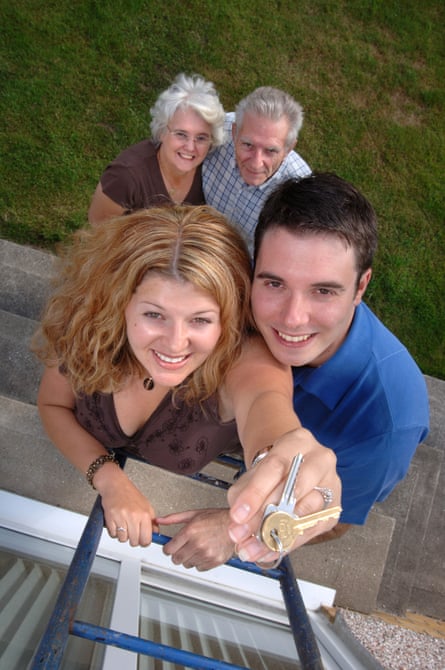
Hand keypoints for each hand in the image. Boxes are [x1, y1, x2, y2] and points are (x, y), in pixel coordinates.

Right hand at [96, 465, 158, 546]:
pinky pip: (113, 535)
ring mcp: (122, 517)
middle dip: (133, 539)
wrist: (115, 484)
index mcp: (145, 514)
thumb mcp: (146, 506)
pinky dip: (114, 531)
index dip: (144, 542)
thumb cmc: (130, 494)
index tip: (142, 540)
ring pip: (123, 539)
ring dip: (122, 535)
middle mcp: (134, 516)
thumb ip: (151, 522)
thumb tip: (155, 534)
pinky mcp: (110, 518)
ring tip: (124, 524)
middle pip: (134, 542)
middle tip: (132, 531)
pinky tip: (117, 522)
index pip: (146, 539)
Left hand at [156, 508, 234, 570]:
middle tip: (184, 547)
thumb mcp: (194, 514)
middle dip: (177, 554)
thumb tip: (160, 520)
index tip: (171, 547)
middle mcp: (197, 543)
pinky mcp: (213, 561)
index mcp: (190, 531)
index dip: (168, 548)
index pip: (169, 549)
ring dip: (189, 558)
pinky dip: (200, 562)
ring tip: (196, 548)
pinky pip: (199, 568)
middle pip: (176, 559)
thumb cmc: (216, 518)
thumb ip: (174, 518)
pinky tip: (204, 552)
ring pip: (187, 564)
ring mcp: (206, 554)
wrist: (235, 525)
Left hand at [227, 428, 341, 562]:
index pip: (276, 466)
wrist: (294, 469)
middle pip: (292, 489)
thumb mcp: (253, 474)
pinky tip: (268, 549)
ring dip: (274, 534)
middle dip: (263, 516)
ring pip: (304, 511)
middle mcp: (320, 459)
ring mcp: (331, 484)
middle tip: (240, 535)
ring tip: (251, 547)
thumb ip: (242, 496)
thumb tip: (238, 525)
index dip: (255, 493)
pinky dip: (286, 543)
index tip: (238, 515)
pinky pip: (310, 530)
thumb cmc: (274, 471)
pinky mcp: (333, 509)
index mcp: (299, 441)